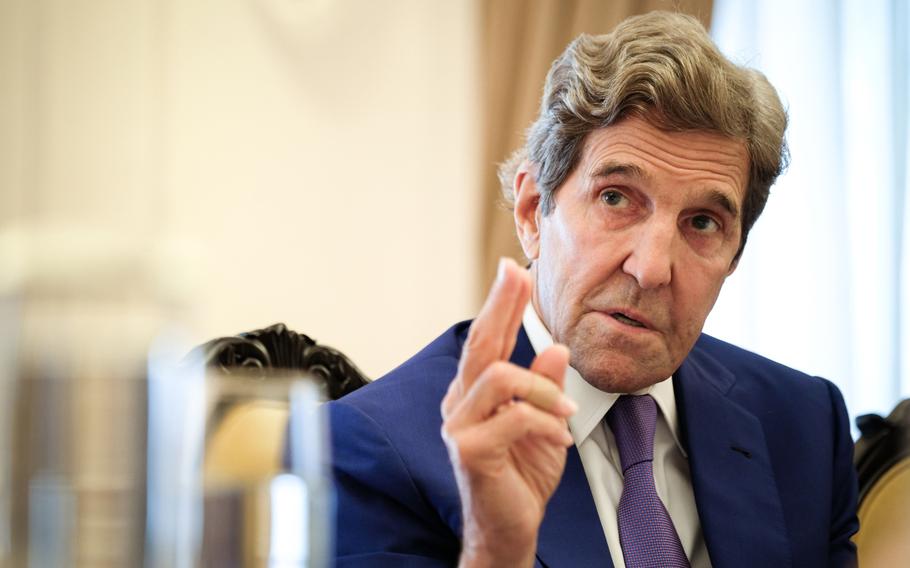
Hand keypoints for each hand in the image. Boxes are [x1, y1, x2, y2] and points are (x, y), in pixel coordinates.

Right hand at [441, 258, 576, 567]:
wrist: (509, 530)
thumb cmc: (522, 478)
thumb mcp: (545, 424)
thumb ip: (545, 387)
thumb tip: (556, 348)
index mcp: (475, 393)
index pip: (486, 339)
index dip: (499, 303)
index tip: (513, 269)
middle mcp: (460, 403)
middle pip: (479, 342)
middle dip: (501, 305)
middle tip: (518, 274)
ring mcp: (460, 426)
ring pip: (498, 375)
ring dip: (541, 388)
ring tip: (566, 412)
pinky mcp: (470, 450)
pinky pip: (514, 416)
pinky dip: (545, 421)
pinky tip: (560, 437)